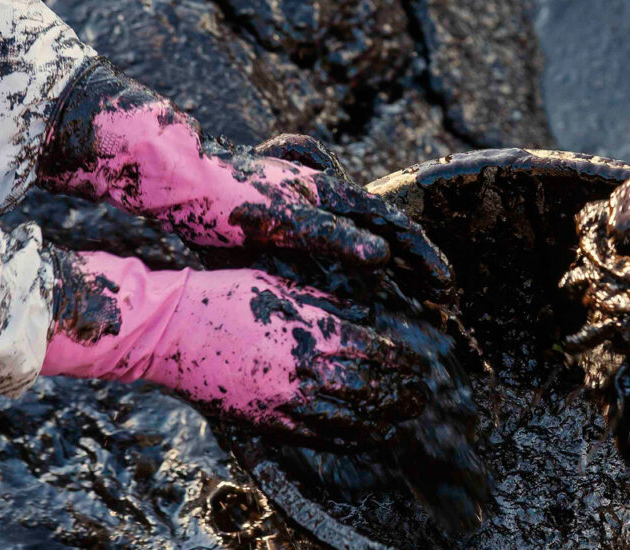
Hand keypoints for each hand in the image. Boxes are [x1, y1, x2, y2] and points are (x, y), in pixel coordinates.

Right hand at [38, 60, 453, 301]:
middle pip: (392, 221)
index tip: (442, 291)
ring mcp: (306, 196)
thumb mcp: (278, 238)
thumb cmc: (224, 210)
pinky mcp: (277, 207)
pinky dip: (351, 240)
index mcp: (325, 202)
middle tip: (452, 291)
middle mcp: (324, 193)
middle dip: (425, 258)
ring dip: (408, 249)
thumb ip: (311, 253)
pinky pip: (322, 225)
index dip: (416, 258)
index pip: (385, 228)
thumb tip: (340, 277)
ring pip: (373, 217)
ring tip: (439, 281)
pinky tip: (378, 255)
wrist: (177, 178)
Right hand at [42, 248, 428, 445]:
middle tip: (421, 397)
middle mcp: (309, 370)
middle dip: (405, 396)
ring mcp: (290, 402)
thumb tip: (370, 317)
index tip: (422, 366)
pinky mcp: (270, 424)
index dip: (408, 364)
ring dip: (386, 422)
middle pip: (377, 391)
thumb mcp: (286, 285)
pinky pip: (322, 439)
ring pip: (356, 422)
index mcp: (317, 331)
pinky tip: (368, 437)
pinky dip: (353, 440)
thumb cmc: (228, 297)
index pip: (382, 354)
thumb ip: (330, 305)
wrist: (173, 330)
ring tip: (402, 419)